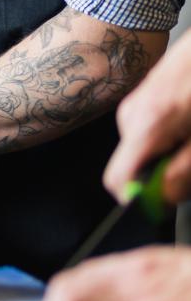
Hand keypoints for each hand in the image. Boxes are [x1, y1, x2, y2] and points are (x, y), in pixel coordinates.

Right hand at [104, 30, 190, 203]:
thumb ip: (181, 174)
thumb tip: (160, 201)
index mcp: (144, 128)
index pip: (117, 180)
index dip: (137, 199)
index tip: (163, 201)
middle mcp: (130, 117)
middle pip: (132, 166)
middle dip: (162, 173)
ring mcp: (133, 106)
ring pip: (143, 149)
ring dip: (168, 153)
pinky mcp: (141, 99)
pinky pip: (147, 132)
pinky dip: (168, 137)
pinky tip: (188, 123)